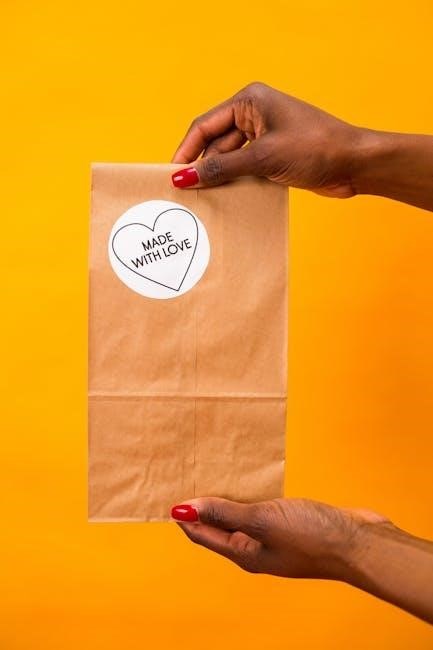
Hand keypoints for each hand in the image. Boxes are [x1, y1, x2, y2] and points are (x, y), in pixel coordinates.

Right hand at [171, 82, 361, 197]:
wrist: (354, 163)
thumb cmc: (315, 148)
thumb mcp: (263, 157)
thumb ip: (222, 167)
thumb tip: (184, 177)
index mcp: (249, 101)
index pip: (205, 126)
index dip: (186, 151)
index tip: (172, 175)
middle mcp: (254, 115)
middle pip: (215, 144)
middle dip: (202, 167)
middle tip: (185, 194)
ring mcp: (264, 137)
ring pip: (229, 159)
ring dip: (219, 178)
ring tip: (203, 200)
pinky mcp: (273, 157)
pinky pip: (244, 170)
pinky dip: (235, 184)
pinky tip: (226, 200)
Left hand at [171, 496, 386, 578]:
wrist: (357, 542)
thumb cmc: (310, 535)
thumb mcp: (261, 521)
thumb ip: (224, 513)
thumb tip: (183, 509)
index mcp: (243, 553)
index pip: (202, 535)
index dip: (184, 517)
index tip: (168, 495)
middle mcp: (255, 548)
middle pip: (219, 527)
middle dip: (202, 508)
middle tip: (187, 480)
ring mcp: (274, 537)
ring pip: (240, 517)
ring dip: (226, 501)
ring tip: (213, 477)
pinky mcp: (290, 525)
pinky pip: (261, 510)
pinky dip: (250, 497)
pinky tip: (250, 483)